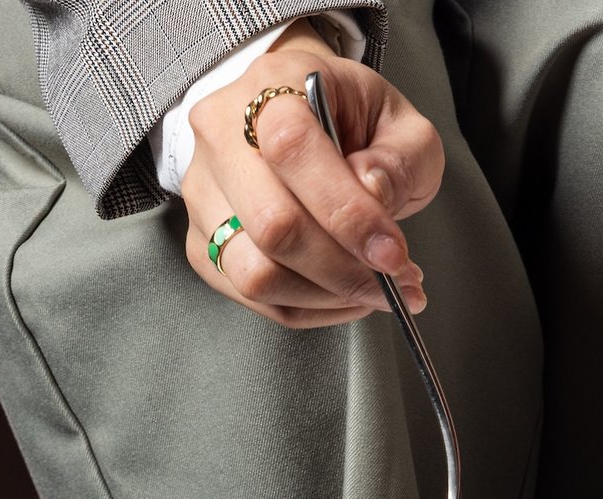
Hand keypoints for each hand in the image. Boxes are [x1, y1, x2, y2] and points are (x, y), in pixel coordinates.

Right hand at [180, 23, 440, 327]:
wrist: (298, 116)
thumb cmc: (350, 120)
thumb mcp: (401, 124)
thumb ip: (399, 160)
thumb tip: (373, 198)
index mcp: (272, 86)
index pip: (293, 150)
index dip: (347, 214)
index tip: (393, 252)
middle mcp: (221, 134)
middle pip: (271, 225)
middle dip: (343, 269)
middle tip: (395, 282)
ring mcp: (203, 192)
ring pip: (256, 274)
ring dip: (327, 296)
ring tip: (376, 290)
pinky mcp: (201, 242)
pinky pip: (254, 299)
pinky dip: (310, 308)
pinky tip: (344, 294)